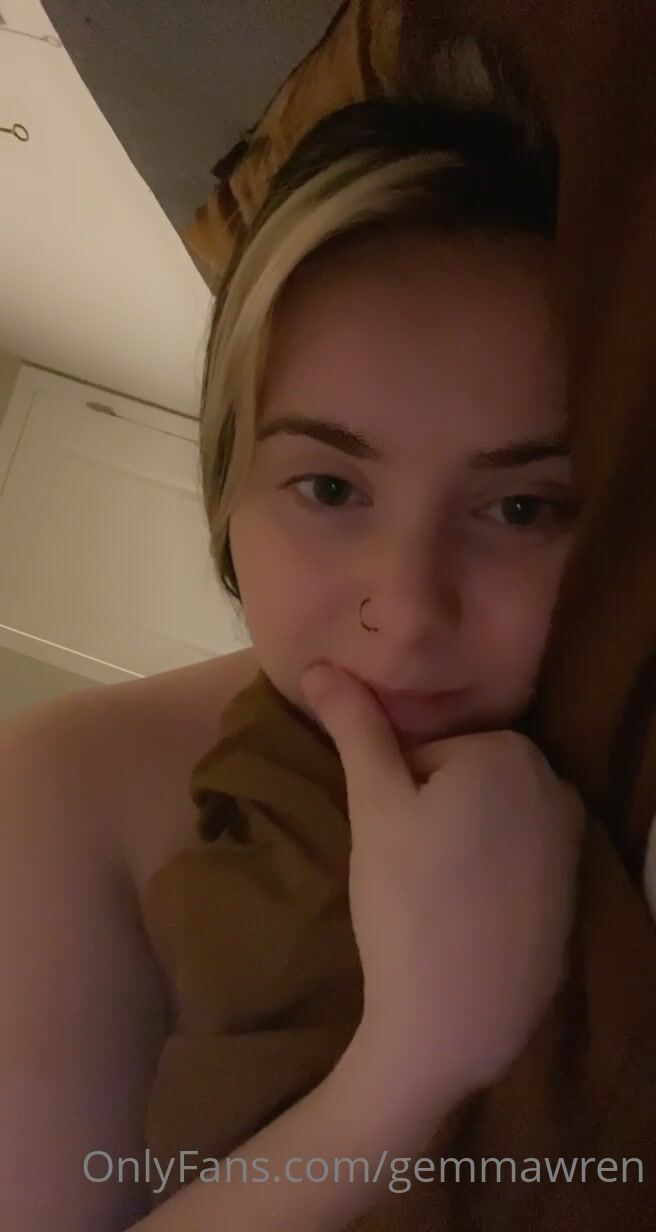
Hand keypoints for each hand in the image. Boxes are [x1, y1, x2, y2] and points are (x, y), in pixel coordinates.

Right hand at [300, 663, 585, 1103]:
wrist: (457, 1018)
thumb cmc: (407, 900)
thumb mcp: (374, 805)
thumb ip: (354, 728)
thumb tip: (318, 663)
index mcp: (510, 751)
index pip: (428, 753)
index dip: (395, 794)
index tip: (390, 843)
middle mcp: (556, 784)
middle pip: (463, 780)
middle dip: (429, 814)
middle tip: (404, 870)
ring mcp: (572, 842)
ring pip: (488, 818)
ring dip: (456, 843)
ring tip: (431, 896)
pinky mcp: (573, 892)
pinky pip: (516, 859)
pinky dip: (488, 876)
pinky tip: (466, 916)